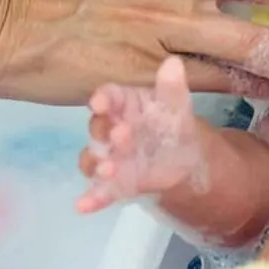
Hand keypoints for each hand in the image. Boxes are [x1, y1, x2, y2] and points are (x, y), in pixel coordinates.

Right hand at [77, 57, 201, 213]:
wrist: (185, 160)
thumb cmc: (174, 126)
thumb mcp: (178, 107)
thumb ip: (173, 88)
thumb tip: (173, 63)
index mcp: (125, 106)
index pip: (109, 97)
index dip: (103, 99)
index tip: (101, 103)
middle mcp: (111, 129)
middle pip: (99, 128)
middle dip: (106, 132)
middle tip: (123, 135)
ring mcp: (110, 157)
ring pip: (94, 159)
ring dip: (97, 164)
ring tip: (110, 169)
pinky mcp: (114, 183)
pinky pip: (99, 191)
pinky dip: (91, 198)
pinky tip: (83, 206)